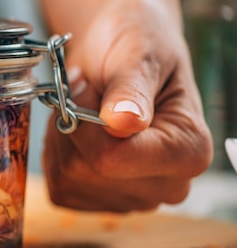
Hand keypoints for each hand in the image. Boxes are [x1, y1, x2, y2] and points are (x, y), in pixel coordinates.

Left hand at [42, 0, 212, 211]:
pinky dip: (57, 152)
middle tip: (87, 93)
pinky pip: (59, 184)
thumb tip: (124, 123)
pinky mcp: (100, 200)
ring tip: (86, 108)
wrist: (120, 48)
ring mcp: (132, 197)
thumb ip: (131, 89)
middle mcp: (166, 186)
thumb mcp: (138, 55)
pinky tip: (79, 130)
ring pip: (66, 178)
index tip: (87, 87)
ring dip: (63, 136)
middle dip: (73, 126)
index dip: (83, 122)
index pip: (113, 159)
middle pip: (85, 172)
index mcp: (189, 152)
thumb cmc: (137, 46)